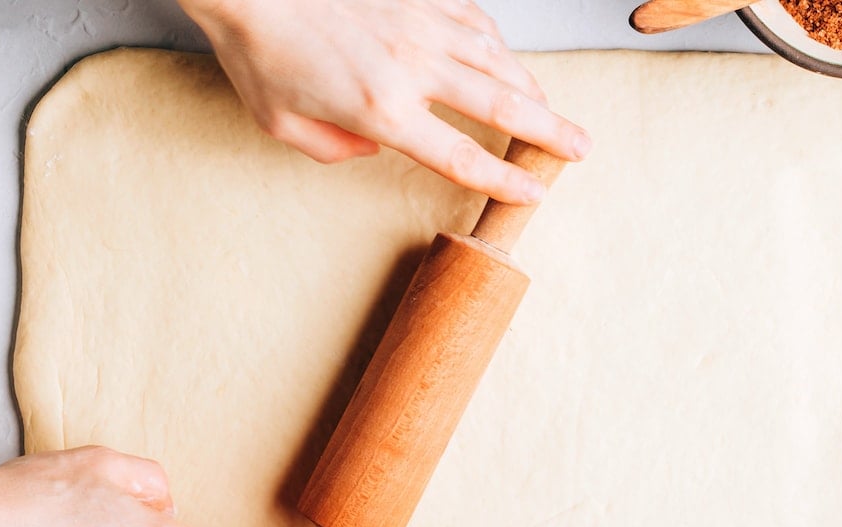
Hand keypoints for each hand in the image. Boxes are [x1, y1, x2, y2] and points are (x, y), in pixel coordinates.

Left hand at [179, 0, 590, 202]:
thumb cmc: (259, 50)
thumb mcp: (283, 125)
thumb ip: (335, 151)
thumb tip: (373, 148)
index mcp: (383, 111)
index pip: (461, 157)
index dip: (503, 181)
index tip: (532, 192)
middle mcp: (413, 67)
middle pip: (502, 106)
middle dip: (549, 132)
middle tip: (581, 148)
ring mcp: (420, 23)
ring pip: (499, 58)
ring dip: (532, 88)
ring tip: (551, 109)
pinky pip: (475, 19)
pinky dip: (497, 43)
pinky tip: (503, 55)